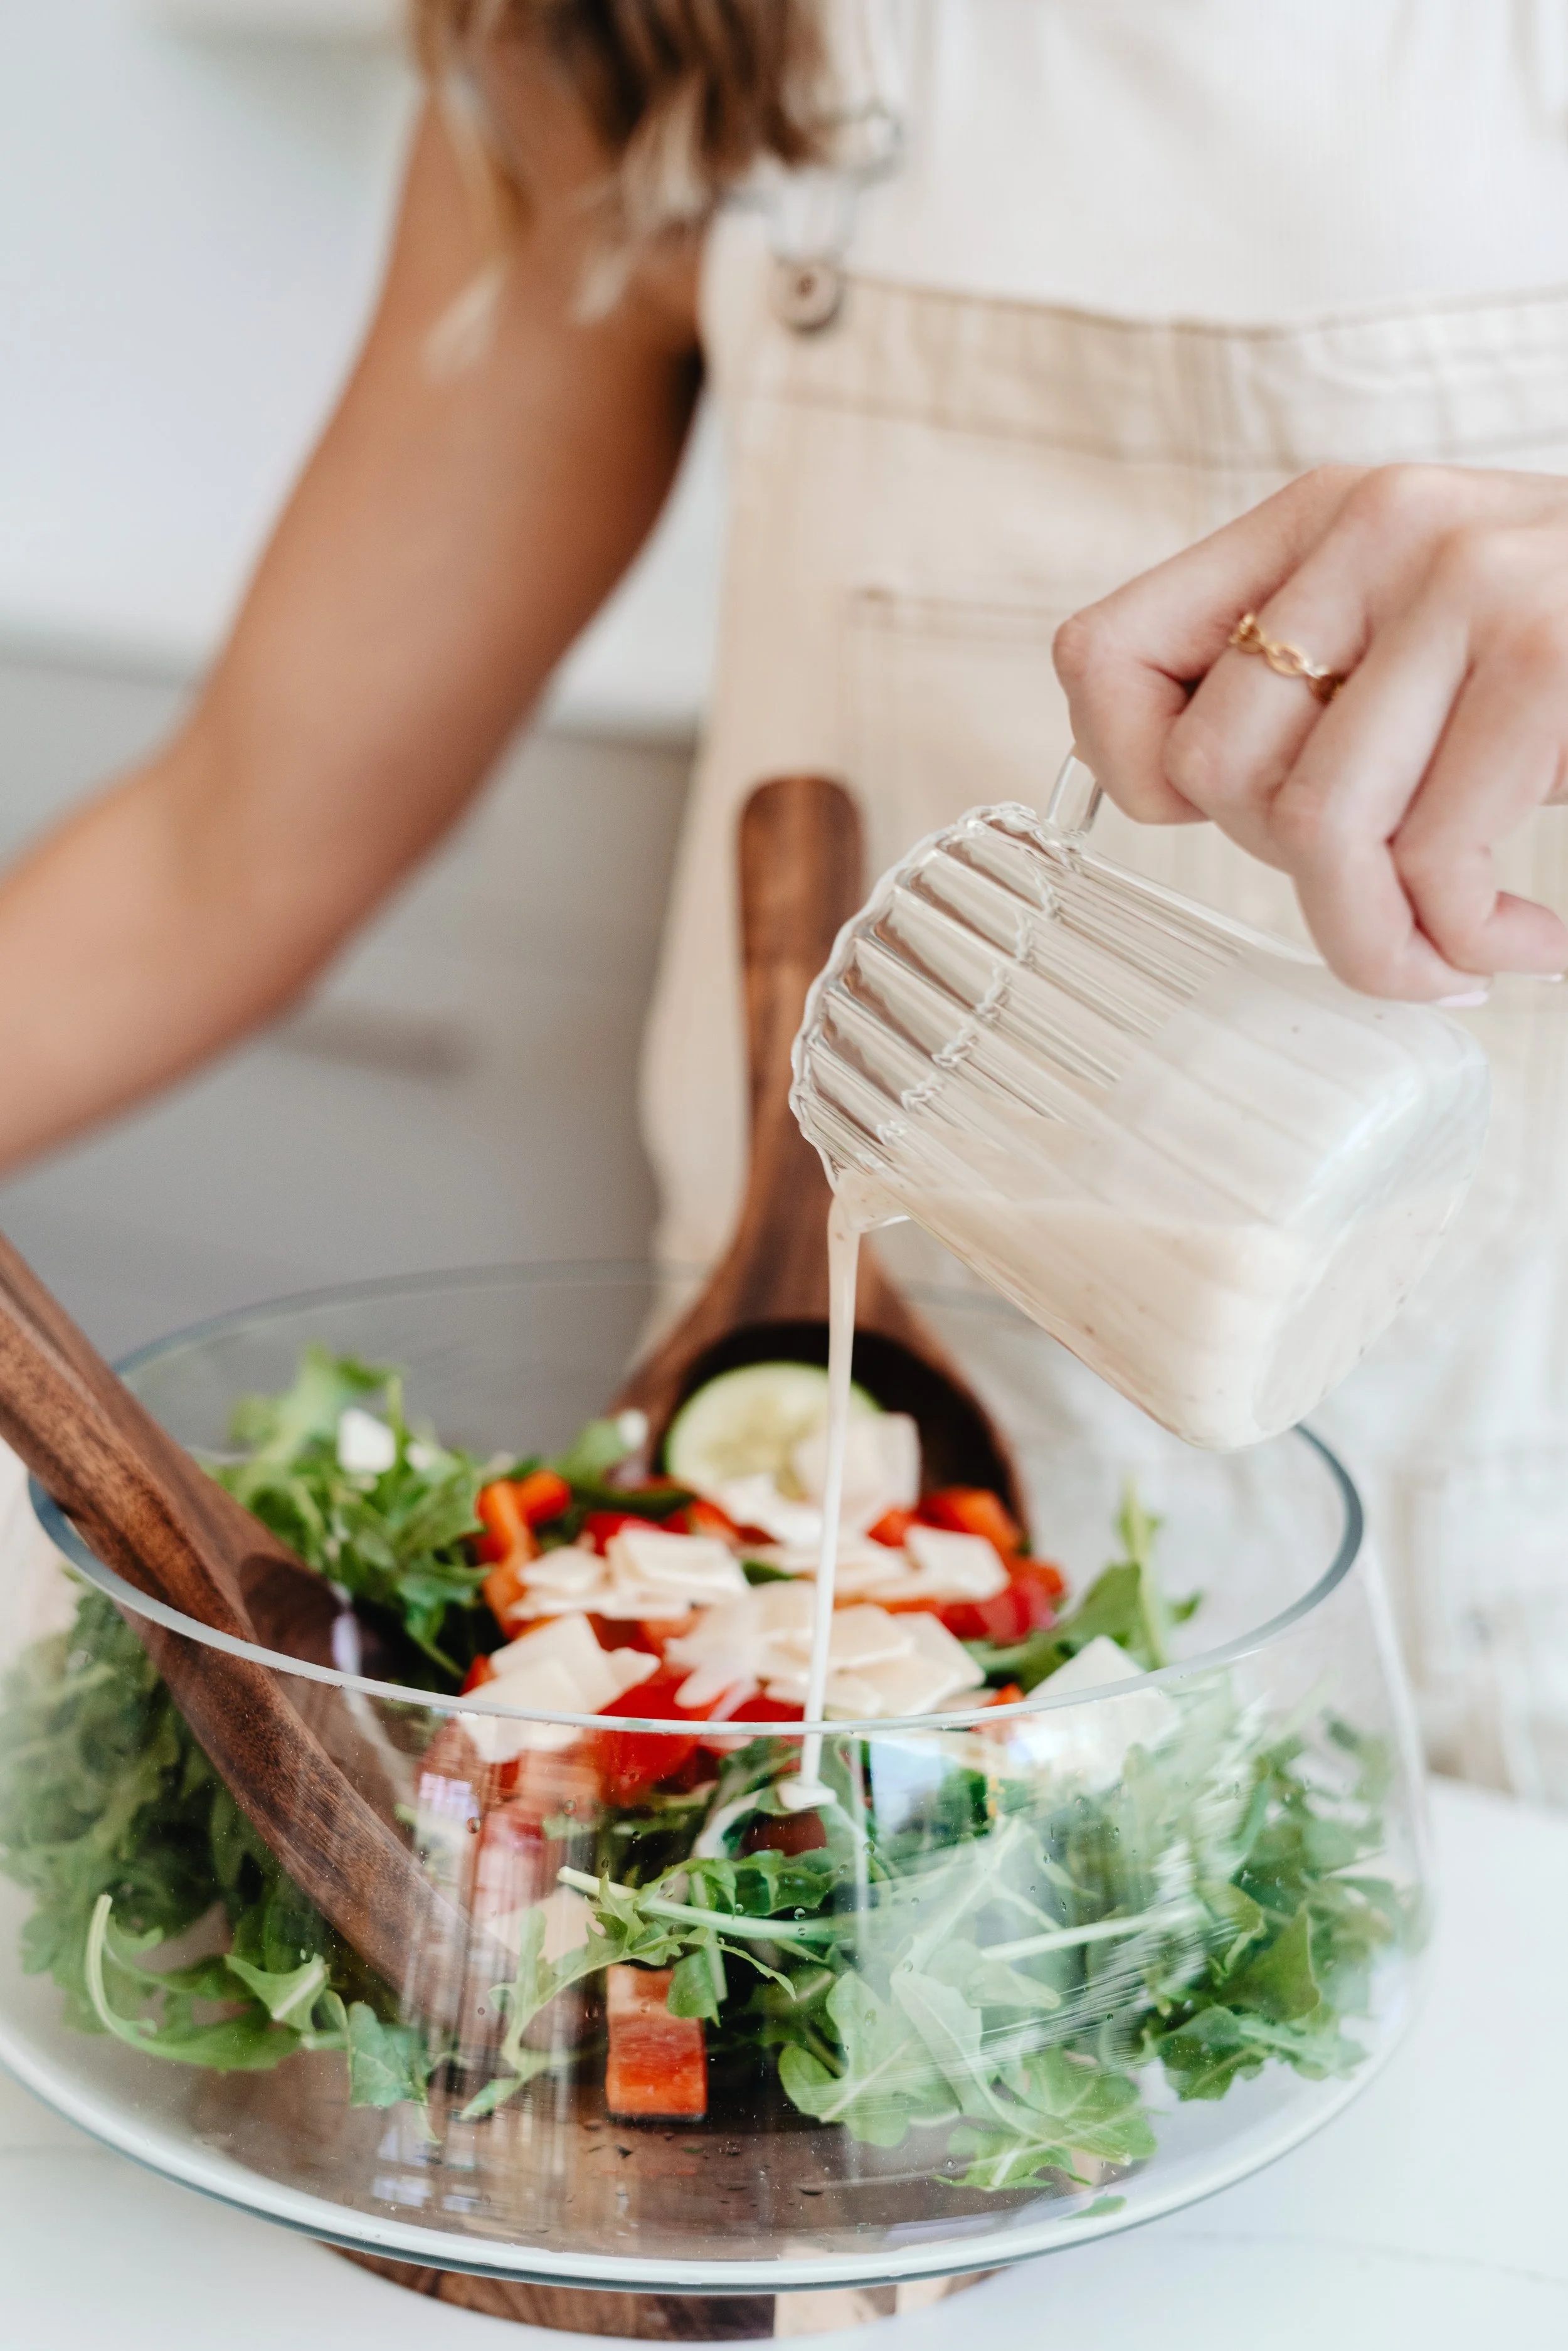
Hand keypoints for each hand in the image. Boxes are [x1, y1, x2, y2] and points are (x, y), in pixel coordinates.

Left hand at [1053, 464, 1567, 996]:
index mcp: (1318, 521)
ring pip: (1313, 831)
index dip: (1133, 774)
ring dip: (1384, 941)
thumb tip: (1148, 789)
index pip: (1099, 656)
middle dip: (1302, 881)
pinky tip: (1528, 934)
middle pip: (1213, 776)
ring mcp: (1467, 582)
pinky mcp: (1549, 654)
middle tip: (1395, 893)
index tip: (1220, 825)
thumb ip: (1305, 687)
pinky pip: (1432, 863)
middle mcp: (1376, 526)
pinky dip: (1474, 944)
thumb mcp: (1420, 645)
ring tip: (1455, 950)